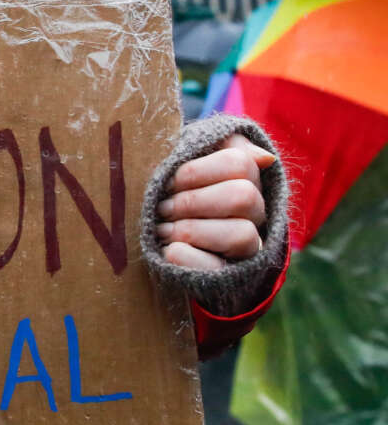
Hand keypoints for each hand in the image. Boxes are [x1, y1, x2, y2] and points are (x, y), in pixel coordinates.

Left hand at [156, 135, 276, 270]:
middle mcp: (256, 213)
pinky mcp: (228, 276)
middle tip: (162, 208)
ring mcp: (246, 248)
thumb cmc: (176, 191)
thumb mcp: (191, 163)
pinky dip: (188, 257)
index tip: (168, 182)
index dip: (197, 171)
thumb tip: (263, 158)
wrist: (168, 240)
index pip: (239, 163)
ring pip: (241, 235)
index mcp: (247, 180)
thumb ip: (219, 148)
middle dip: (192, 202)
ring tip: (161, 229)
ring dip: (191, 230)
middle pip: (243, 197)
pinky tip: (168, 250)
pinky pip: (217, 269)